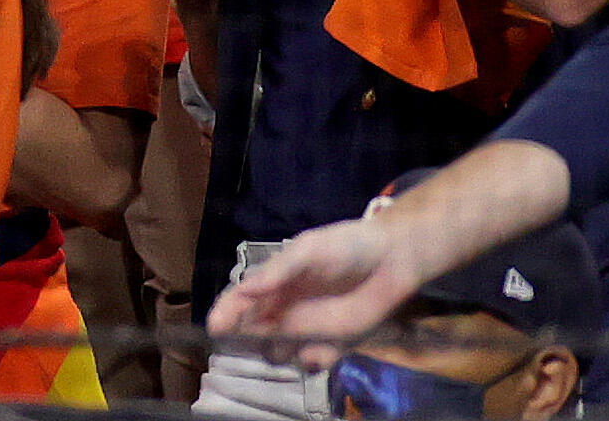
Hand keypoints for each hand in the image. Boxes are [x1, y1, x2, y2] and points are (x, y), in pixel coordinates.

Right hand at [205, 216, 420, 346]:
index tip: (215, 328)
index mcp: (274, 283)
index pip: (240, 301)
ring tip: (296, 346)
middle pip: (254, 333)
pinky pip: (315, 361)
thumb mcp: (308, 251)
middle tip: (262, 339)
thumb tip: (243, 289)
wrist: (392, 259)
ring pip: (281, 353)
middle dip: (250, 341)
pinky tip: (322, 352)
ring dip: (282, 355)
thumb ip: (277, 272)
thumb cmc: (346, 246)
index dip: (225, 314)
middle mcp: (285, 308)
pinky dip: (314, 361)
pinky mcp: (334, 343)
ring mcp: (308, 328)